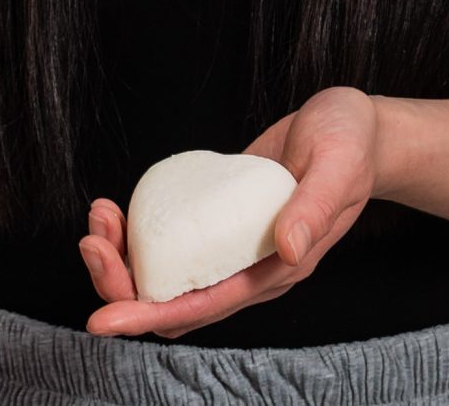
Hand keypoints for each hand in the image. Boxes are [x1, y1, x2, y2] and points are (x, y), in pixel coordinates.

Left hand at [76, 87, 382, 338]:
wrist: (355, 129)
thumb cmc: (351, 145)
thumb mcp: (338, 165)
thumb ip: (314, 207)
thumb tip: (284, 248)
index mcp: (276, 270)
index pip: (201, 308)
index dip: (147, 316)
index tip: (102, 319)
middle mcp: (248, 269)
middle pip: (169, 302)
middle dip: (119, 282)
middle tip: (93, 235)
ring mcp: (230, 249)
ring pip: (163, 277)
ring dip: (120, 259)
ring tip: (100, 215)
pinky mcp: (216, 223)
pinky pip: (169, 244)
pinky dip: (135, 235)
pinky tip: (120, 207)